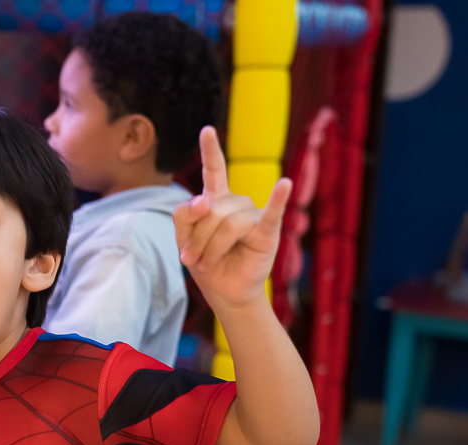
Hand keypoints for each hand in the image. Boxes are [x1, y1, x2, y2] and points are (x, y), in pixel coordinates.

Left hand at [174, 126, 291, 310]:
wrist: (225, 292)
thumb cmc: (206, 262)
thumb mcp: (183, 238)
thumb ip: (184, 215)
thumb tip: (204, 199)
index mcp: (217, 199)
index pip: (214, 171)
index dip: (211, 150)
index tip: (207, 130)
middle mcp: (237, 202)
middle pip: (210, 211)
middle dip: (196, 238)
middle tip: (190, 259)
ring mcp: (254, 215)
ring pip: (226, 223)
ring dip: (210, 248)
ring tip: (206, 264)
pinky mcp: (267, 231)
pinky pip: (271, 213)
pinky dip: (278, 198)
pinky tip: (284, 184)